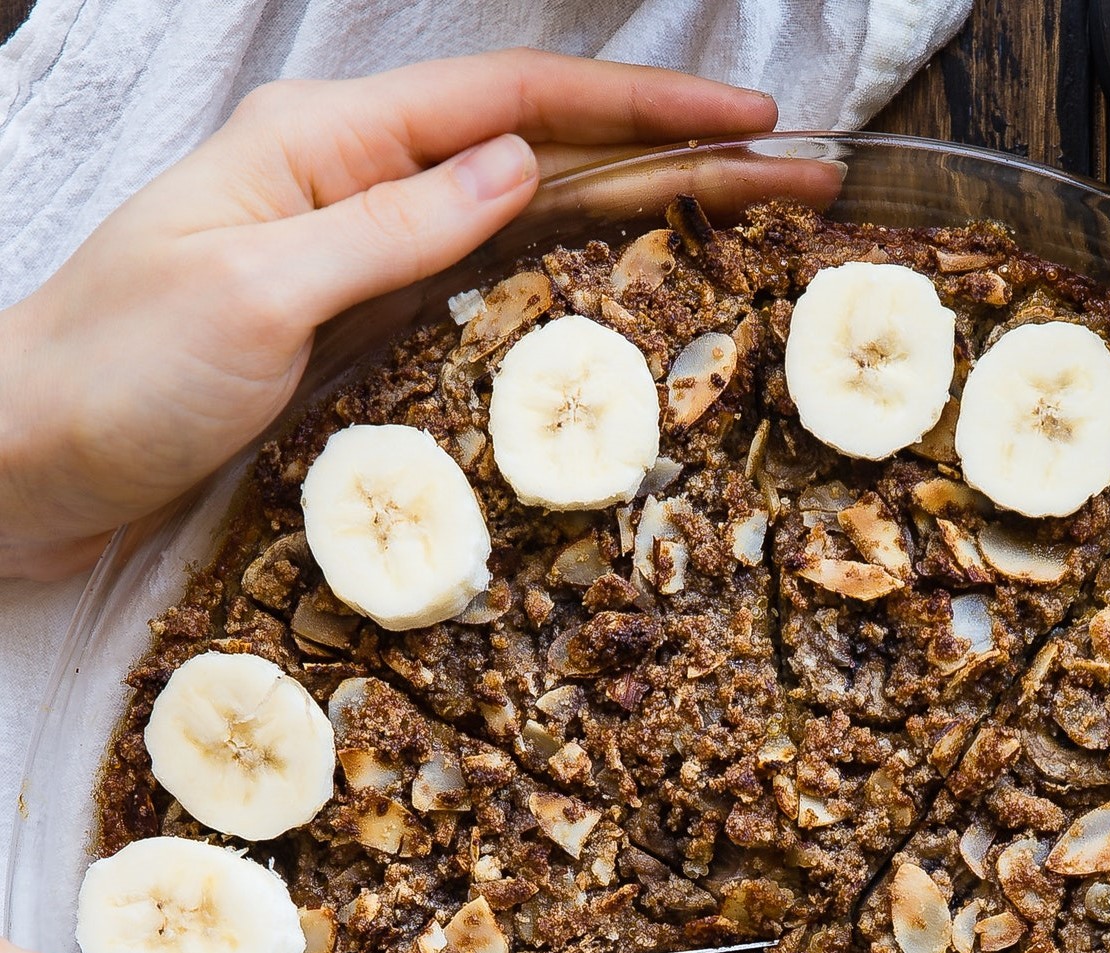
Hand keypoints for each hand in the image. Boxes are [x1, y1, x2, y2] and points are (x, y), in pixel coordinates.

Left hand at [0, 51, 777, 577]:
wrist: (25, 461)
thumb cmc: (115, 375)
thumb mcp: (255, 293)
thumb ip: (393, 228)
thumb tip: (526, 167)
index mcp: (333, 145)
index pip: (521, 103)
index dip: (645, 109)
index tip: (750, 125)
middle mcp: (362, 186)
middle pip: (551, 153)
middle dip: (678, 160)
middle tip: (800, 181)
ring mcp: (370, 256)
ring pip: (537, 219)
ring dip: (648, 217)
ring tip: (753, 229)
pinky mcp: (370, 326)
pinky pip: (496, 288)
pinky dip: (578, 281)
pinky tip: (635, 290)